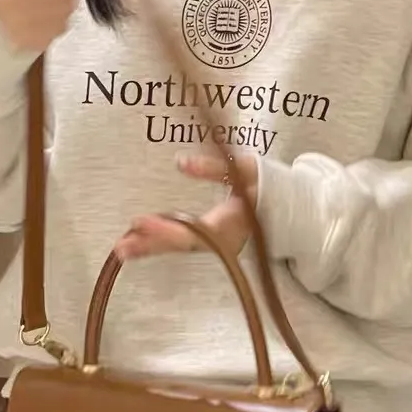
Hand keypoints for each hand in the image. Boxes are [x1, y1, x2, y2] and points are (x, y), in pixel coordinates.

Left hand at [116, 151, 258, 260]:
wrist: (290, 208)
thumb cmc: (269, 185)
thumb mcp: (246, 168)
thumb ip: (214, 167)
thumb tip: (180, 162)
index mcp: (233, 223)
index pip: (194, 230)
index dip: (166, 229)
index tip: (140, 222)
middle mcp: (224, 240)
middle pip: (183, 245)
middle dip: (151, 244)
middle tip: (121, 247)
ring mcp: (218, 244)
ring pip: (180, 248)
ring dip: (151, 248)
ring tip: (123, 248)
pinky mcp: (211, 241)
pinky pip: (183, 244)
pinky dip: (160, 244)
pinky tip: (138, 241)